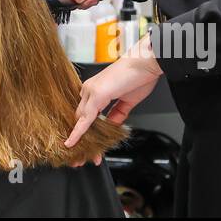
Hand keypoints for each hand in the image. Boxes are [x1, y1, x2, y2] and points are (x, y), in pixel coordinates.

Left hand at [66, 33, 163, 157]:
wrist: (147, 63)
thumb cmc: (140, 76)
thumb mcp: (127, 101)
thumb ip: (117, 114)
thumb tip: (112, 126)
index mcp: (96, 90)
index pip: (87, 116)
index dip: (86, 133)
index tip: (87, 148)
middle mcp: (89, 90)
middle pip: (81, 120)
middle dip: (81, 141)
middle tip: (78, 158)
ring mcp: (91, 91)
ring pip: (81, 121)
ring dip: (80, 141)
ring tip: (78, 157)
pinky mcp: (96, 94)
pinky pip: (85, 117)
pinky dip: (78, 131)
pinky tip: (73, 142)